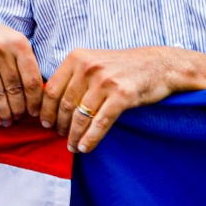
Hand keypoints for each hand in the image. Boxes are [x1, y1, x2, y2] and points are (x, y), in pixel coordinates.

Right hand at [0, 9, 42, 128]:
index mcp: (18, 42)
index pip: (32, 79)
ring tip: (7, 122)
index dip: (35, 101)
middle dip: (18, 109)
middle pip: (15, 89)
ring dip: (3, 113)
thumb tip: (44, 94)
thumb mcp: (13, 41)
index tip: (36, 114)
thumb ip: (26, 63)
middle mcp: (0, 47)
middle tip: (18, 119)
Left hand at [42, 46, 187, 152]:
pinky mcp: (122, 95)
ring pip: (81, 116)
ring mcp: (105, 81)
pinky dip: (90, 138)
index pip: (52, 90)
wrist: (160, 65)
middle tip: (60, 136)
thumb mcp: (94, 62)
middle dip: (60, 125)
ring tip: (72, 146)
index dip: (46, 110)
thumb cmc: (124, 67)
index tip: (45, 123)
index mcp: (77, 58)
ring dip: (74, 136)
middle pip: (65, 105)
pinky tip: (85, 148)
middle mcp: (88, 67)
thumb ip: (73, 76)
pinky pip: (100, 122)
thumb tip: (49, 102)